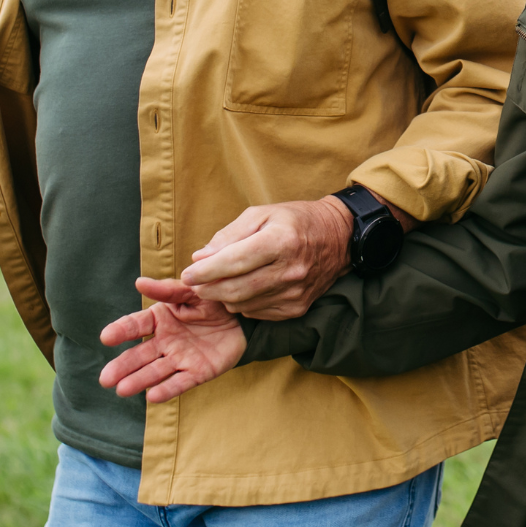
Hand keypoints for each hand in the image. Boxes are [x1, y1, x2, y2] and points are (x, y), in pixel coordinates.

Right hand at [96, 279, 247, 402]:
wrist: (243, 317)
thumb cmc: (212, 300)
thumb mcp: (192, 290)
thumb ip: (168, 290)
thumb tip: (139, 282)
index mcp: (160, 319)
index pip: (136, 325)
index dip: (121, 331)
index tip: (106, 337)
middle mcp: (165, 341)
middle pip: (140, 355)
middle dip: (123, 366)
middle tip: (105, 379)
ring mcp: (180, 359)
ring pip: (156, 371)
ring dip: (139, 380)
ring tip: (122, 390)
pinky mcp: (197, 372)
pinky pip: (181, 382)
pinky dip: (167, 389)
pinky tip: (153, 396)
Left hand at [178, 198, 356, 319]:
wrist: (339, 239)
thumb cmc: (295, 221)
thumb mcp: (261, 214)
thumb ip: (229, 235)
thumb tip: (200, 258)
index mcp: (281, 241)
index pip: (234, 262)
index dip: (205, 271)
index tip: (186, 274)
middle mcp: (290, 270)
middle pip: (235, 289)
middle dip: (208, 288)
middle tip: (195, 284)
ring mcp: (295, 293)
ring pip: (243, 304)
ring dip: (223, 297)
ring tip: (217, 284)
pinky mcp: (297, 308)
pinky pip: (257, 312)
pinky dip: (242, 304)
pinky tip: (242, 290)